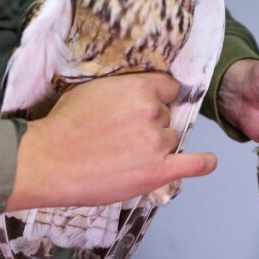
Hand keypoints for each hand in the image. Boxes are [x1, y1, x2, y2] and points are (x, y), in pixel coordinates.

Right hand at [7, 73, 216, 210]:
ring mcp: (158, 142)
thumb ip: (124, 89)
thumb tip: (140, 91)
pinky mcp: (158, 171)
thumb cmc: (65, 124)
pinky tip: (208, 161)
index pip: (167, 88)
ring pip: (170, 139)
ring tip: (124, 155)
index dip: (155, 98)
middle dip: (149, 124)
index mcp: (140, 88)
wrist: (49, 161)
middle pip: (167, 116)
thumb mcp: (93, 89)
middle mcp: (154, 112)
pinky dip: (203, 163)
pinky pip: (194, 165)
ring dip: (156, 146)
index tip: (143, 108)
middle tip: (121, 136)